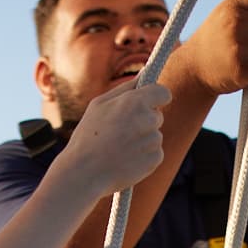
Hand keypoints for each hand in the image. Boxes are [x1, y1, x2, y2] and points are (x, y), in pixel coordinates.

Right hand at [58, 80, 168, 195]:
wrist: (83, 173)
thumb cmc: (88, 136)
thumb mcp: (99, 105)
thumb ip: (125, 88)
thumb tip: (145, 74)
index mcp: (134, 102)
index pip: (163, 92)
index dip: (157, 98)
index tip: (151, 104)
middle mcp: (147, 119)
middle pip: (157, 116)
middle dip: (144, 122)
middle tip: (120, 134)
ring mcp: (152, 140)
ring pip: (155, 136)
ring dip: (142, 141)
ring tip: (120, 149)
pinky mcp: (155, 159)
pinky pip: (155, 153)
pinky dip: (144, 157)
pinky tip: (126, 160)